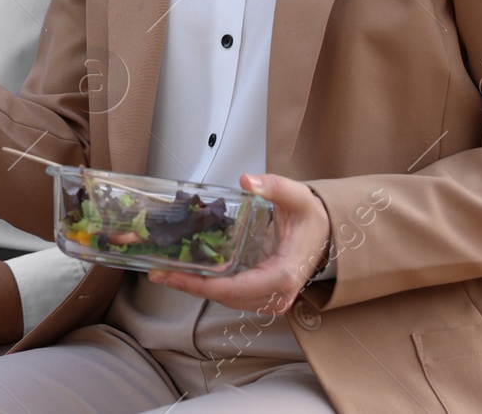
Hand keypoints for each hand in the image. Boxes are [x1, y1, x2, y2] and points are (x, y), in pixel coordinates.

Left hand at [148, 173, 330, 315]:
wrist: (324, 233)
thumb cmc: (311, 218)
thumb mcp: (296, 196)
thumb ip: (272, 186)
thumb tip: (247, 181)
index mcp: (283, 275)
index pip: (234, 289)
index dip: (200, 285)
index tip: (171, 276)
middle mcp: (276, 294)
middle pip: (224, 298)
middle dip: (189, 286)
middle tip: (157, 272)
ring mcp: (270, 298)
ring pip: (225, 299)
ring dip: (196, 288)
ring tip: (165, 272)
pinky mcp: (263, 295)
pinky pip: (231, 295)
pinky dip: (208, 286)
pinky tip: (188, 273)